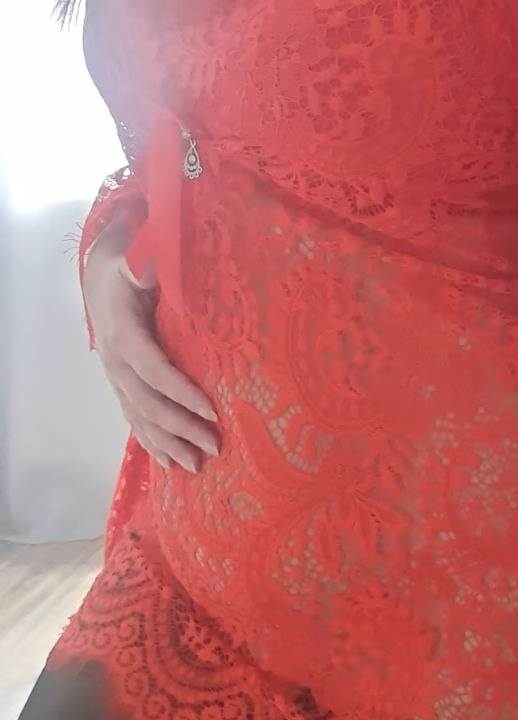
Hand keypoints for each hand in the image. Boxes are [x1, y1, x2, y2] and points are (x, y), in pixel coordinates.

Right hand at [83, 218, 219, 471]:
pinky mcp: (122, 384)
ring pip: (139, 417)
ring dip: (168, 443)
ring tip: (197, 466)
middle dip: (181, 427)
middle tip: (215, 446)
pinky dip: (152, 442)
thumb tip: (159, 259)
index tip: (210, 410)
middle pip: (148, 402)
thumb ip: (150, 260)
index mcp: (124, 332)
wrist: (101, 274)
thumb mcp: (138, 253)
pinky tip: (170, 463)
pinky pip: (134, 418)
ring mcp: (117, 376)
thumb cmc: (129, 262)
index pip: (152, 369)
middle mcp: (116, 361)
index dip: (179, 392)